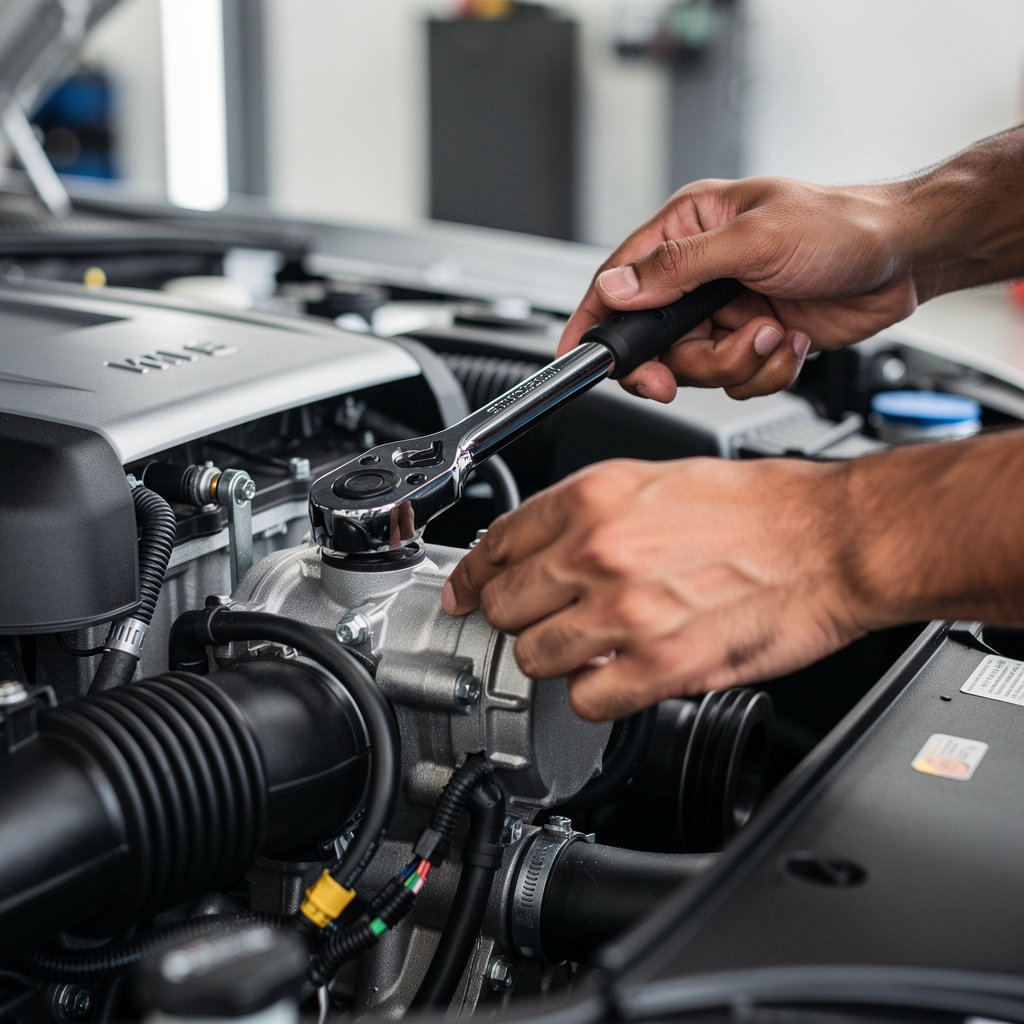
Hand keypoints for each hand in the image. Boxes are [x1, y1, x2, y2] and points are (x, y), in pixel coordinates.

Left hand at [442, 456, 868, 719]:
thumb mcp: (658, 480)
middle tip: (538, 620)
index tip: (465, 592)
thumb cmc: (760, 508)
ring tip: (584, 648)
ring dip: (551, 658)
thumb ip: (588, 514)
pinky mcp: (660, 666)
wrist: (832, 540)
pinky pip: (585, 701)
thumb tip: (540, 546)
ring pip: (533, 656)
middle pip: (504, 605)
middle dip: (514, 617)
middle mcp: (599, 552)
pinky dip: (592, 695)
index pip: (498, 543)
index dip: (473, 574)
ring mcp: (625, 612)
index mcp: (595, 498)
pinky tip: (614, 677)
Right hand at [560, 176, 917, 402]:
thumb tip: (617, 287)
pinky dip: (765, 372)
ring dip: (737, 363)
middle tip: (691, 369)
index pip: (620, 282)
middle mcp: (700, 276)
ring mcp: (726, 312)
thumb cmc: (841, 226)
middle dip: (684, 361)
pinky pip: (735, 381)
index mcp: (688, 232)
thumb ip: (677, 268)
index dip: (594, 322)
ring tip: (773, 333)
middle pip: (655, 342)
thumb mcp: (753, 240)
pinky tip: (792, 341)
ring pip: (696, 369)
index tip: (578, 356)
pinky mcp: (754, 341)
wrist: (907, 258)